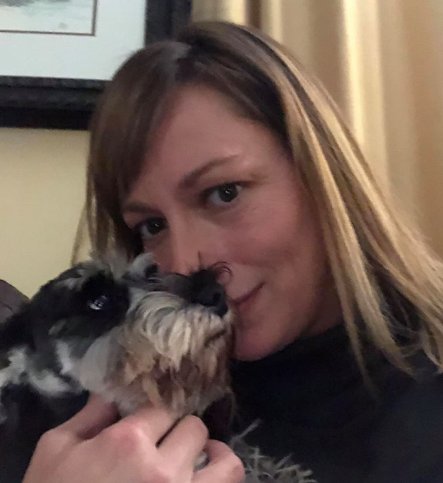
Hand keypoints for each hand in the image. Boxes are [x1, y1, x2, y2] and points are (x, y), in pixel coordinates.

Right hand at [23, 395, 243, 481]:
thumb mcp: (55, 451)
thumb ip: (88, 415)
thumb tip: (113, 392)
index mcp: (127, 442)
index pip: (162, 408)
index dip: (155, 415)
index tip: (150, 423)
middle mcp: (163, 468)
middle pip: (194, 428)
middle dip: (179, 432)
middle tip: (164, 444)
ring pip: (224, 461)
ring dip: (212, 454)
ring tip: (199, 457)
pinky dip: (222, 476)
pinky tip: (206, 475)